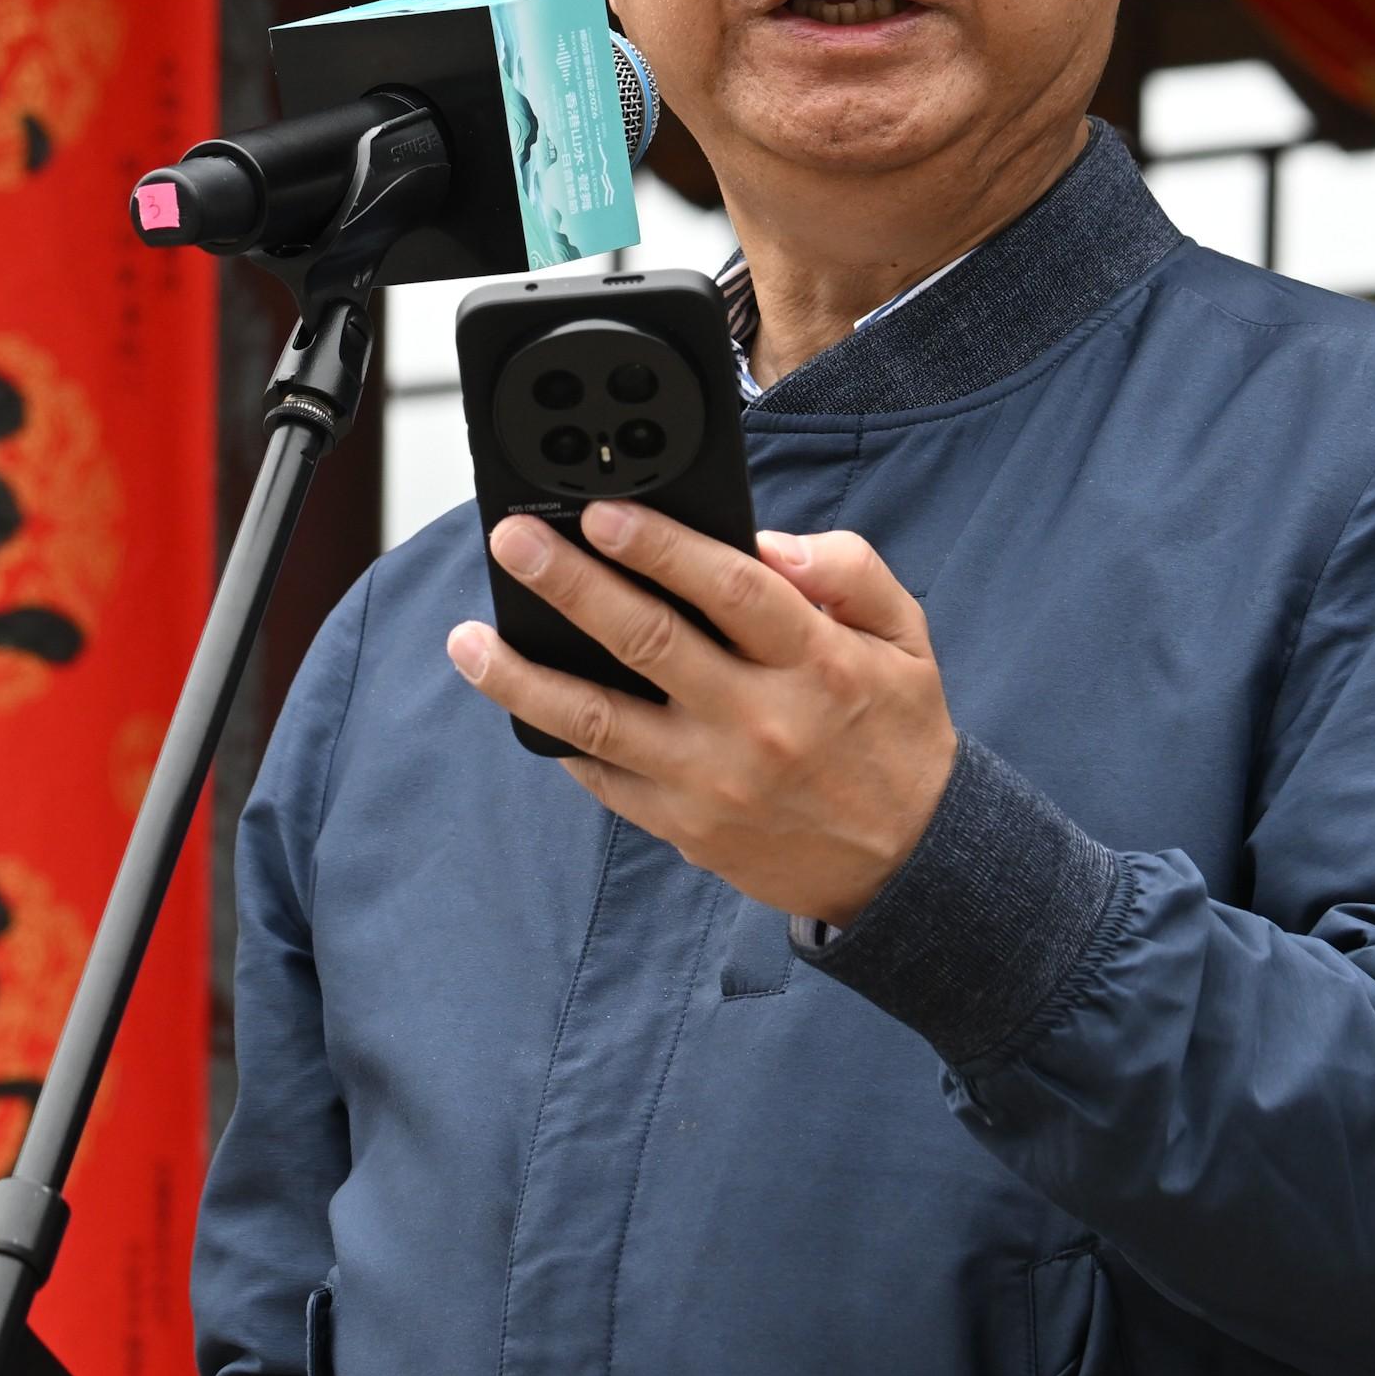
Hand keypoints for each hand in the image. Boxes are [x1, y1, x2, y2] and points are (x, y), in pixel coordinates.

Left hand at [449, 502, 956, 926]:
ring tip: (468, 638)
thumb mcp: (905, 637)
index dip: (662, 547)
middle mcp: (759, 722)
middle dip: (570, 585)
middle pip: (647, 643)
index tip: (602, 512)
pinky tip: (518, 701)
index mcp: (816, 662)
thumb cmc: (897, 734)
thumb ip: (846, 571)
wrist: (906, 863)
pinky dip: (555, 739)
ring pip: (598, 721)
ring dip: (523, 677)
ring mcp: (713, 782)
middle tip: (512, 542)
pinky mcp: (685, 827)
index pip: (731, 589)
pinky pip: (604, 777)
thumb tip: (769, 543)